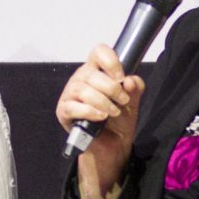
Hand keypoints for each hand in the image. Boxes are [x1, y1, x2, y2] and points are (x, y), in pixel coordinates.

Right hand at [56, 43, 144, 198]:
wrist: (112, 145)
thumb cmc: (119, 120)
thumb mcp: (132, 101)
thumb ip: (135, 88)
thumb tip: (130, 80)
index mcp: (96, 71)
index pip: (98, 52)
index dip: (110, 61)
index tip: (121, 77)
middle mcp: (80, 79)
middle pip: (91, 73)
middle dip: (111, 88)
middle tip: (122, 101)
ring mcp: (69, 95)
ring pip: (82, 89)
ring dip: (102, 101)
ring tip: (114, 112)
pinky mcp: (64, 111)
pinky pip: (73, 107)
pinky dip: (90, 111)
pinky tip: (101, 117)